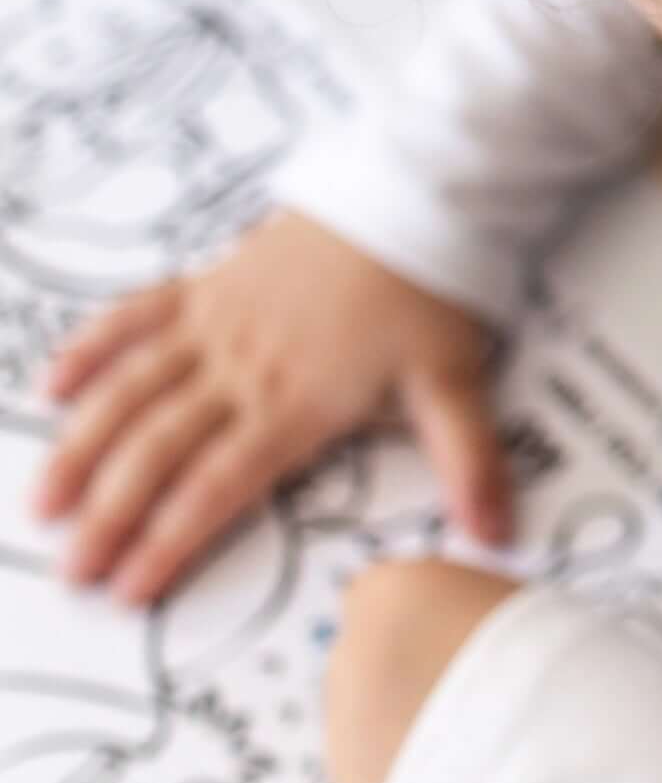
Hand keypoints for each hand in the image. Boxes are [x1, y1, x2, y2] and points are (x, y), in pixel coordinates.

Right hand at [35, 211, 507, 602]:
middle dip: (111, 515)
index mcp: (298, 401)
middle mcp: (244, 367)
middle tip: (68, 571)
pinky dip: (91, 347)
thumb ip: (469, 463)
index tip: (126, 590)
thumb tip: (495, 535)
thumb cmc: (434, 289)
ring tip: (42, 504)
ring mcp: (219, 321)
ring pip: (132, 390)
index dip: (170, 539)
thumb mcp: (457, 380)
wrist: (417, 192)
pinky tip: (52, 386)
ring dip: (82, 446)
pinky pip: (137, 314)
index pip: (219, 485)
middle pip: (161, 450)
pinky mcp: (211, 281)